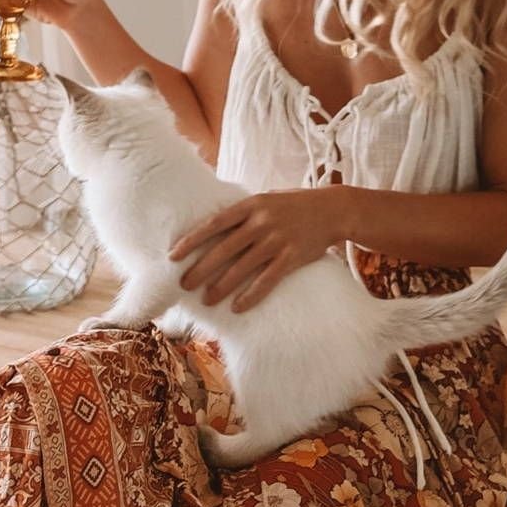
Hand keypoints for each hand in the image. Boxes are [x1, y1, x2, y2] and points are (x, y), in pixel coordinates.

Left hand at [174, 189, 345, 311]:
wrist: (332, 209)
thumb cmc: (293, 204)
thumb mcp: (265, 199)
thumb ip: (242, 211)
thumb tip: (212, 226)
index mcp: (251, 205)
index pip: (214, 224)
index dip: (192, 240)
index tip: (174, 255)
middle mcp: (262, 222)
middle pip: (224, 249)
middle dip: (201, 268)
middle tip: (184, 284)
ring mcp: (277, 240)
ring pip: (242, 267)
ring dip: (221, 286)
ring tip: (206, 300)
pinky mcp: (292, 257)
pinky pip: (267, 280)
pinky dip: (251, 295)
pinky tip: (237, 307)